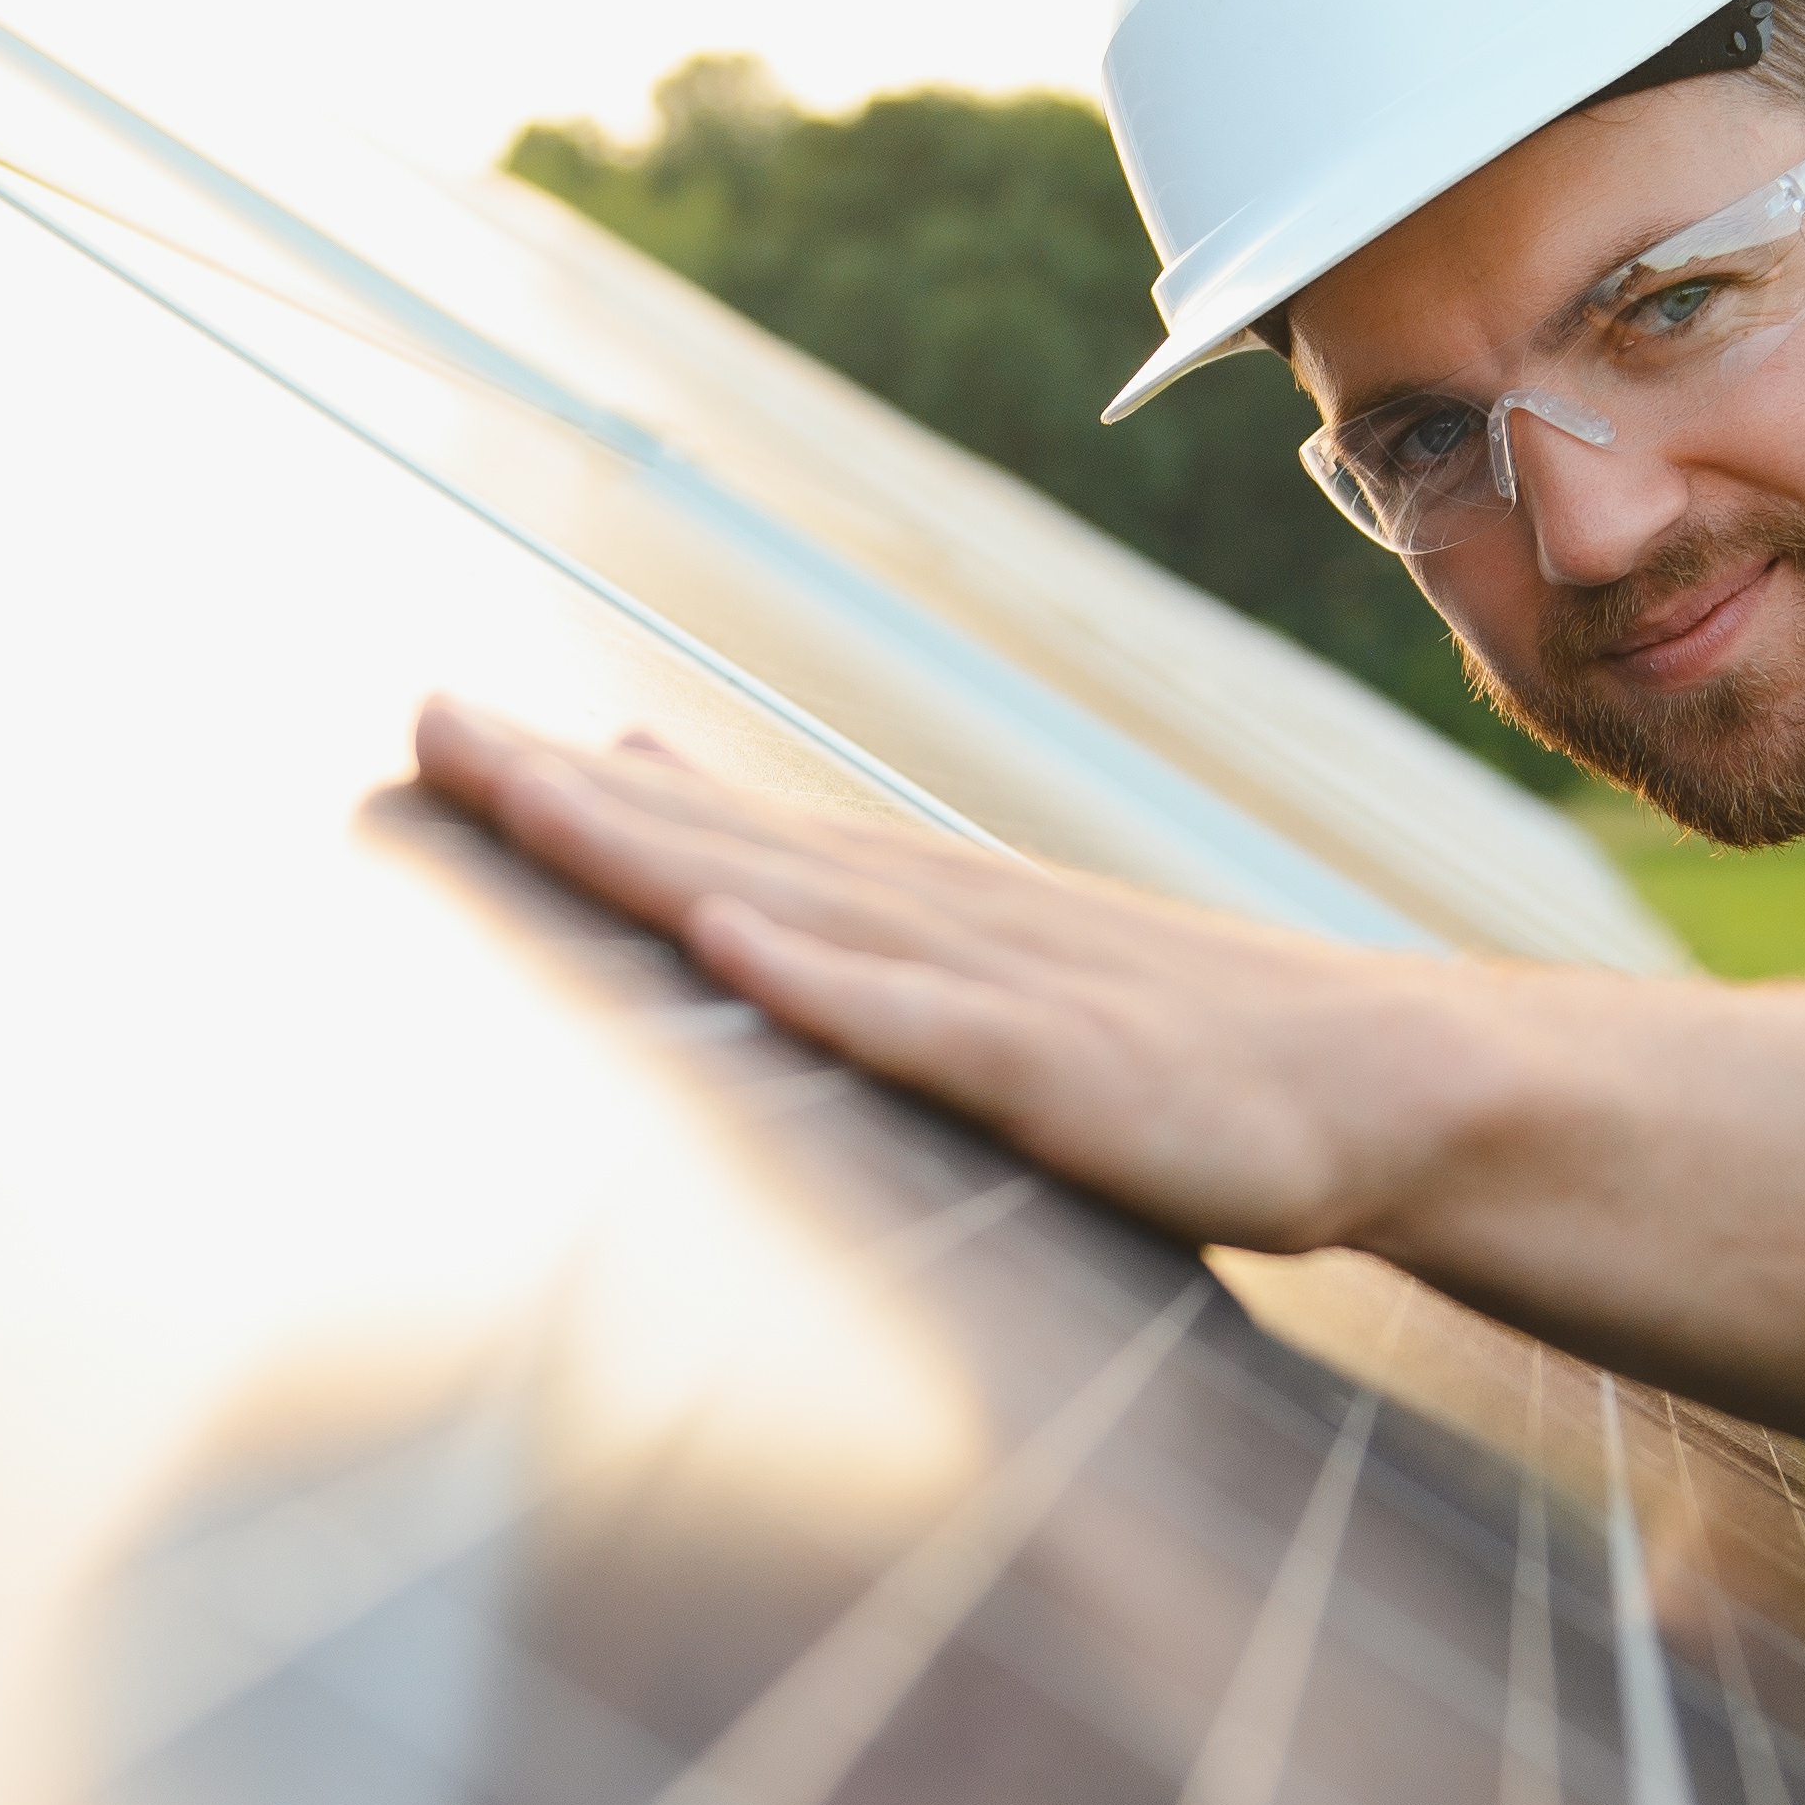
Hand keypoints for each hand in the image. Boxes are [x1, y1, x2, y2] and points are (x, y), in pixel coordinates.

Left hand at [407, 699, 1470, 1256]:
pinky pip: (931, 1028)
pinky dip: (832, 986)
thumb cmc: (1159, 1036)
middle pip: (722, 846)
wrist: (1376, 1083)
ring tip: (532, 799)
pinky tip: (736, 947)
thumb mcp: (960, 946)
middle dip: (566, 794)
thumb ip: (802, 874)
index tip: (433, 722)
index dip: (566, 783)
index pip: (708, 831)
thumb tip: (641, 773)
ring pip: (802, 910)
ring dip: (663, 856)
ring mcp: (997, 989)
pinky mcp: (1061, 1074)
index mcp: (900, 902)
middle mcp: (930, 919)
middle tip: (428, 722)